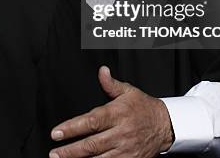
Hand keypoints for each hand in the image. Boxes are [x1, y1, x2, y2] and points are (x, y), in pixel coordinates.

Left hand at [49, 66, 173, 157]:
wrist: (166, 125)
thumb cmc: (143, 107)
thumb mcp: (128, 91)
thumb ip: (111, 84)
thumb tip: (101, 71)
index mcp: (117, 114)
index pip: (91, 122)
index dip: (72, 128)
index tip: (56, 132)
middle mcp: (120, 133)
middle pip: (92, 144)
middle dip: (71, 150)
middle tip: (54, 153)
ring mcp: (126, 150)